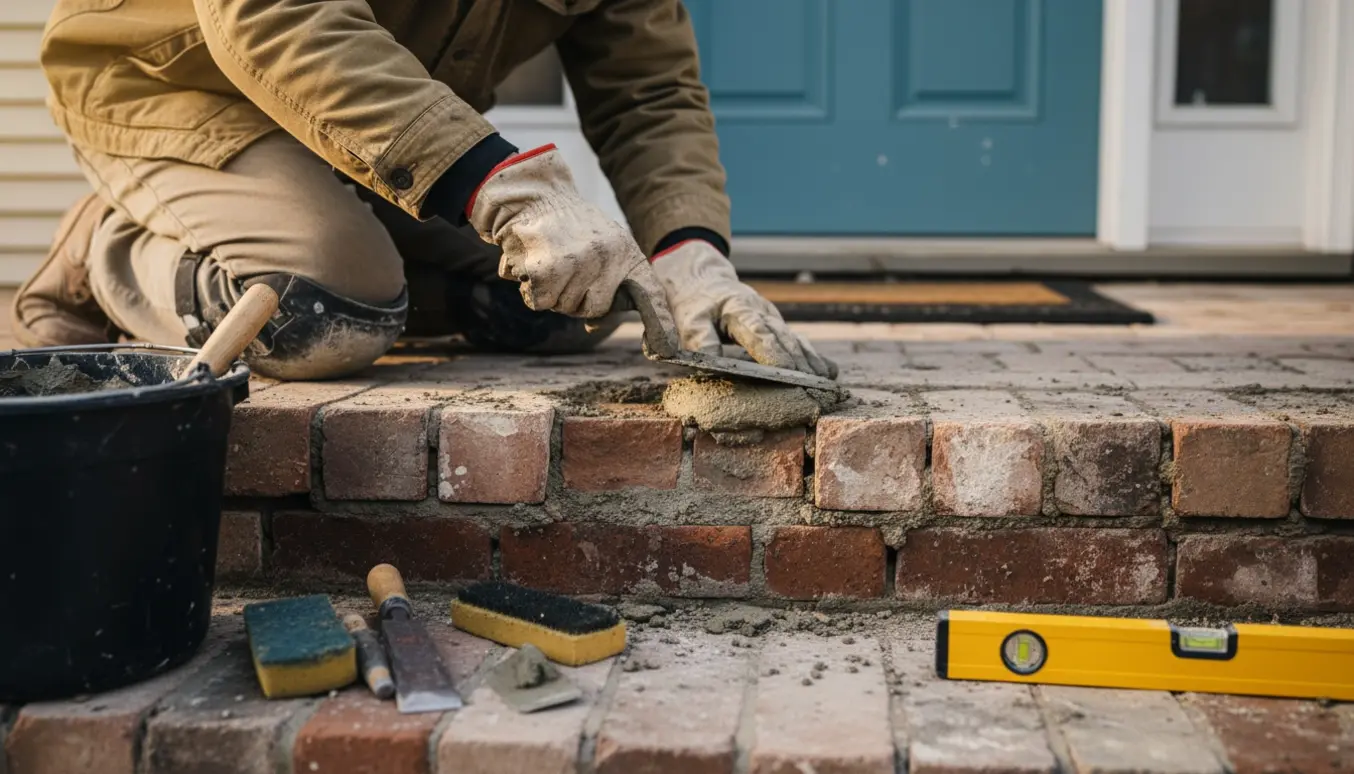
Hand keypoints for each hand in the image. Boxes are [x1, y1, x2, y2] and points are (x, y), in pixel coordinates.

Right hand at [466, 144, 660, 319]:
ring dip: (550, 293)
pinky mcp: (548, 268)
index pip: (652, 295)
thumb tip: (593, 326)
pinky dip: (530, 290)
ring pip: (562, 307)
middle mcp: (607, 258)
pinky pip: (540, 302)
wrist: (533, 197)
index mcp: (626, 252)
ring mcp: (578, 263)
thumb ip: (605, 283)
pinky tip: (532, 264)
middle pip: (592, 310)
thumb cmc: (568, 229)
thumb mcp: (600, 248)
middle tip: (564, 271)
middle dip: (574, 299)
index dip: (660, 324)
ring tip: (548, 261)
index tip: (663, 349)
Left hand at [650, 240, 836, 377]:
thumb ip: (701, 339)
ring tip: (826, 382)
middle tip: (813, 387)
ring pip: (795, 339)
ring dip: (811, 361)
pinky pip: (798, 341)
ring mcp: (772, 318)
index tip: (789, 373)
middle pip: (784, 339)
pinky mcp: (776, 326)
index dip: (775, 354)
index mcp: (739, 310)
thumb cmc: (694, 304)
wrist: (702, 280)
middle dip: (800, 364)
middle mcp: (762, 313)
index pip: (759, 334)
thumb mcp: (689, 319)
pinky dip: (813, 356)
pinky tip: (828, 372)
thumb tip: (712, 362)